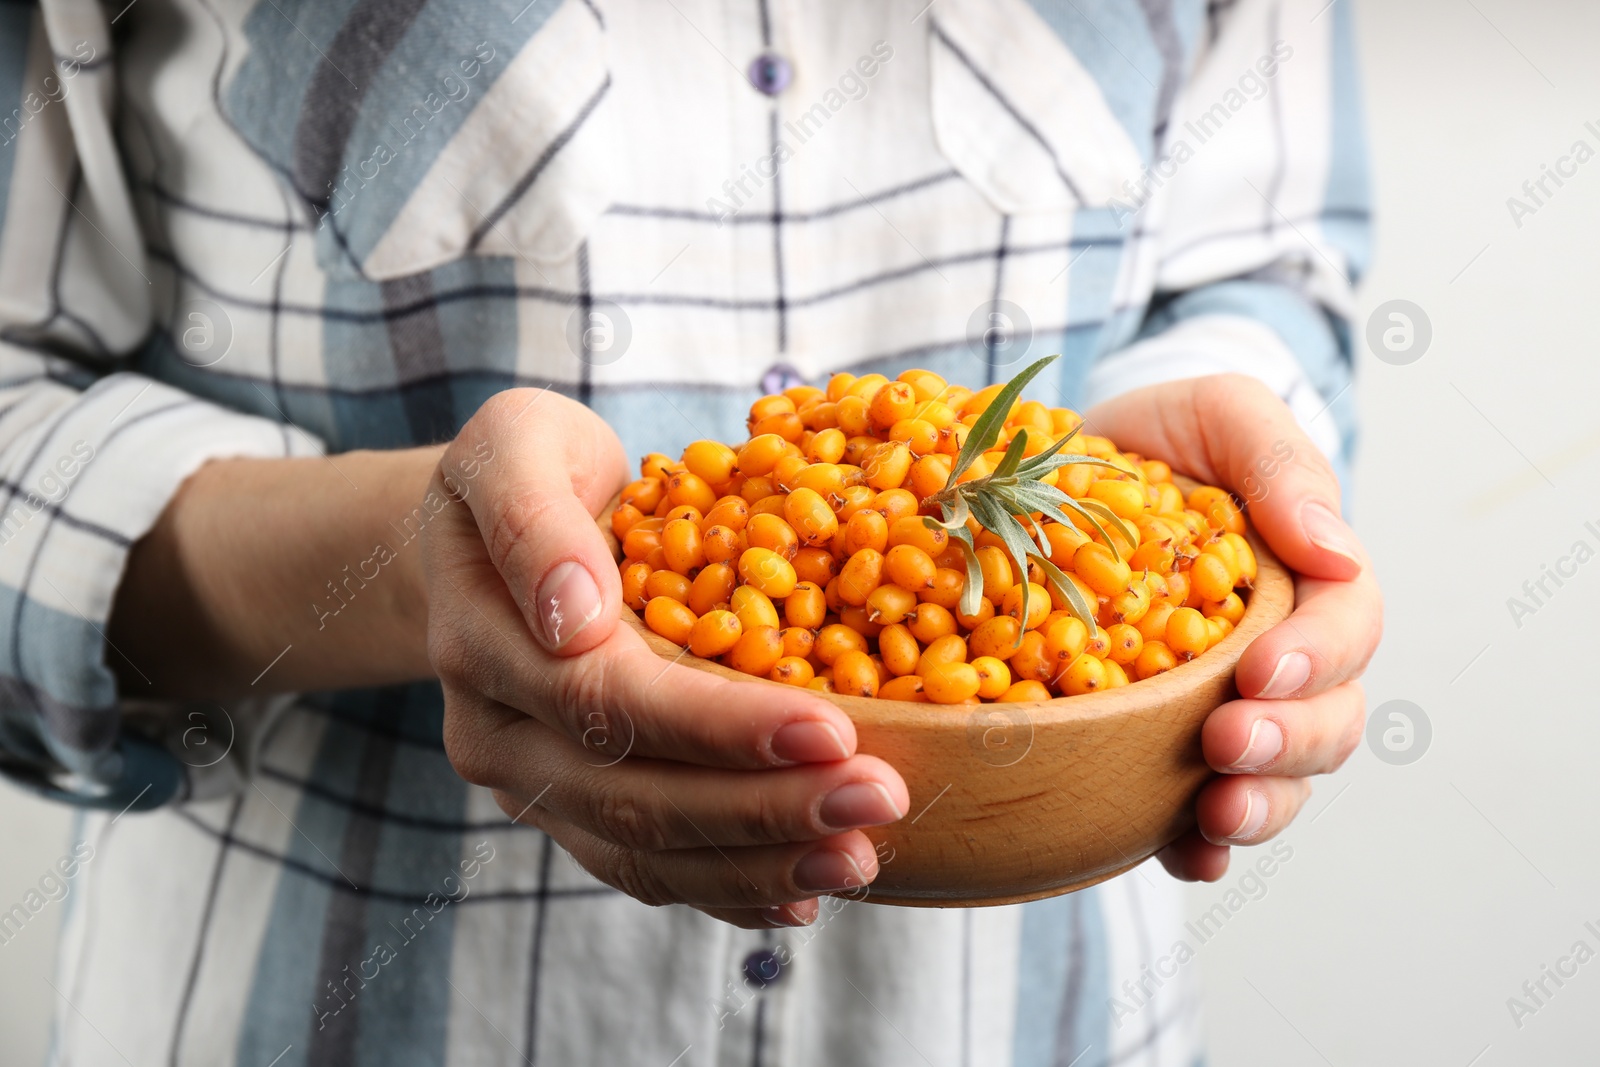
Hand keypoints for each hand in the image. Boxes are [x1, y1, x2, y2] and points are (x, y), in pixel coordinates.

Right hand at [423, 390, 909, 926]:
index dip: (720, 726)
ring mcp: (532, 785)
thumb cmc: (528, 467)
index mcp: (485, 641)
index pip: (611, 702)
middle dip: (765, 808)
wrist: (493, 533)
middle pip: (634, 796)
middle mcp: (498, 734)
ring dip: (758, 864)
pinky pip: (647, 869)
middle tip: (879, 801)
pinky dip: (726, 889)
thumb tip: (576, 617)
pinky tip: (805, 894)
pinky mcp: (572, 811)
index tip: (830, 729)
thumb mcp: (516, 442)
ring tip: (861, 857)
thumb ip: (531, 514)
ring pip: (644, 851)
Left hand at [1086, 374, 1381, 880]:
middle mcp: (1282, 655)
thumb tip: (1334, 551)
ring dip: (1258, 805)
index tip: (1258, 669)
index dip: (1316, 657)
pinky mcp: (1160, 742)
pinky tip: (1182, 856)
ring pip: (1278, 778)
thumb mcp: (1222, 416)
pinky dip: (1198, 846)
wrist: (1070, 468)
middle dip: (1287, 743)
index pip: (1347, 628)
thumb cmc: (1165, 436)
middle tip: (1225, 746)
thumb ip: (1280, 466)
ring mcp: (1226, 706)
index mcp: (1311, 581)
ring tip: (1212, 817)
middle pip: (1326, 720)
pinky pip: (1194, 815)